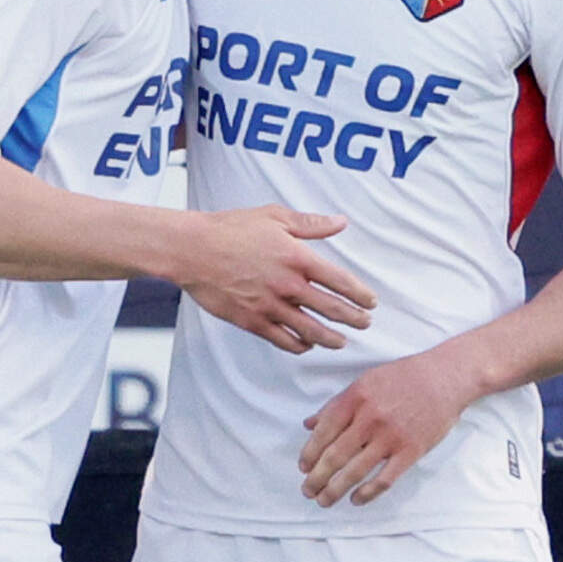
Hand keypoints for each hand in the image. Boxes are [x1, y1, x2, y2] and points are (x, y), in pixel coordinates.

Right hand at [177, 205, 376, 352]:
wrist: (192, 250)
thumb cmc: (231, 229)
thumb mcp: (274, 217)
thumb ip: (310, 223)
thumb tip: (340, 222)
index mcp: (297, 257)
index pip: (340, 281)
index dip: (360, 294)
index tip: (370, 302)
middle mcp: (288, 284)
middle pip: (332, 309)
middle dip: (353, 319)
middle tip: (364, 324)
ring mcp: (270, 305)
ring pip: (311, 330)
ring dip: (331, 339)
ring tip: (341, 342)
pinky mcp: (252, 320)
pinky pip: (283, 339)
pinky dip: (299, 345)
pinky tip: (306, 344)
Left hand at [298, 349, 475, 506]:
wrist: (446, 377)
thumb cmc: (404, 377)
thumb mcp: (365, 381)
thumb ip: (336, 404)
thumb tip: (309, 424)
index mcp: (355, 398)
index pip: (323, 432)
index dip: (309, 453)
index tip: (303, 468)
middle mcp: (370, 419)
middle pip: (335, 456)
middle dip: (316, 478)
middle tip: (308, 491)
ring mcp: (391, 437)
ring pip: (355, 471)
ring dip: (335, 490)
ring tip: (324, 501)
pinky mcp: (411, 451)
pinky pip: (384, 479)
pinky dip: (367, 494)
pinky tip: (355, 500)